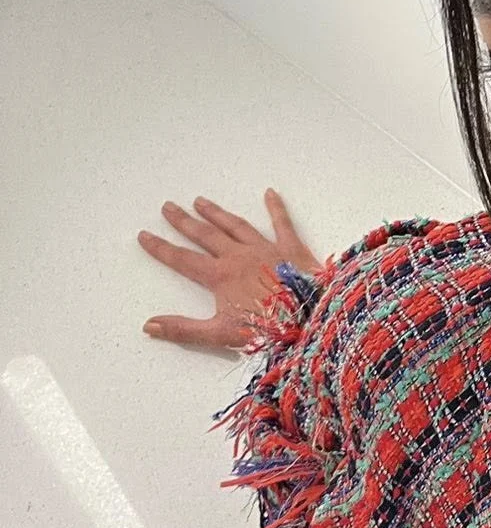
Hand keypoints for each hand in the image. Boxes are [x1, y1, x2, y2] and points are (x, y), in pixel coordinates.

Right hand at [138, 190, 322, 350]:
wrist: (310, 320)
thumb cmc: (268, 331)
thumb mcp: (221, 335)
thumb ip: (184, 329)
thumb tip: (148, 326)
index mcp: (220, 277)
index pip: (182, 259)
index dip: (161, 248)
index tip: (144, 234)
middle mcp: (239, 257)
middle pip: (206, 235)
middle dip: (184, 221)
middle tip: (168, 206)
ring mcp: (266, 249)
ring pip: (235, 226)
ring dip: (217, 213)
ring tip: (200, 200)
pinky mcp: (293, 249)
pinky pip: (282, 223)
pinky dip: (276, 207)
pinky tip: (270, 192)